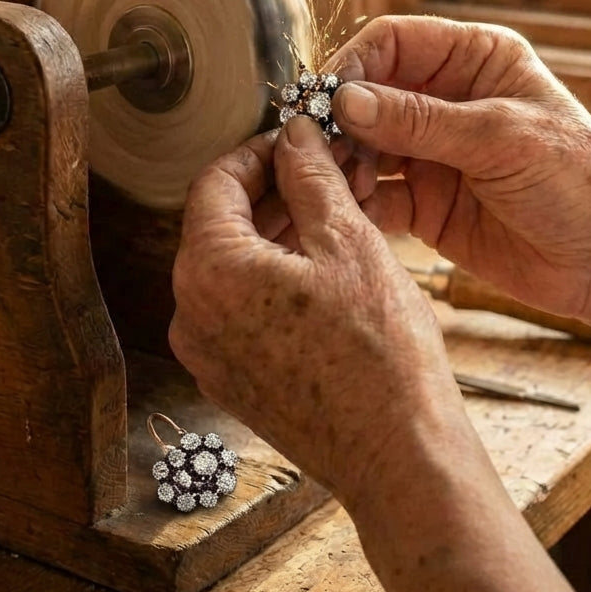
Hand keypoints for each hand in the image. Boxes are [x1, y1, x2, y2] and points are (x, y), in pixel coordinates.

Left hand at [169, 115, 462, 502]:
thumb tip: (294, 135)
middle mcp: (191, 315)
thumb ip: (311, 177)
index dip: (257, 151)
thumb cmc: (379, 354)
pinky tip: (322, 267)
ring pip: (234, 268)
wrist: (399, 456)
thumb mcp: (348, 241)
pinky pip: (242, 309)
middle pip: (220, 225)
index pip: (214, 182)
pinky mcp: (233, 380)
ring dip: (276, 234)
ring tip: (332, 214)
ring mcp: (209, 354)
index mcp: (209, 272)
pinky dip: (274, 278)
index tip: (295, 141)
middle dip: (271, 191)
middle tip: (323, 172)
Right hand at [327, 15, 590, 321]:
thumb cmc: (582, 182)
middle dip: (339, 121)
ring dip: (342, 164)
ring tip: (333, 186)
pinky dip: (356, 203)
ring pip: (364, 146)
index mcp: (475, 61)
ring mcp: (433, 154)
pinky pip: (376, 196)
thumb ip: (419, 120)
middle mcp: (447, 101)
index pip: (393, 42)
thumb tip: (344, 99)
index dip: (354, 64)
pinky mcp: (425, 204)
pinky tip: (346, 213)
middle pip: (369, 95)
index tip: (326, 98)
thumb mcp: (501, 139)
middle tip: (314, 149)